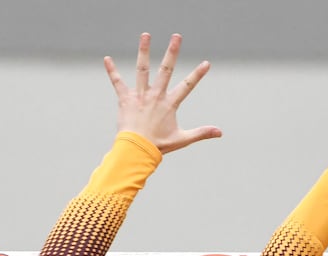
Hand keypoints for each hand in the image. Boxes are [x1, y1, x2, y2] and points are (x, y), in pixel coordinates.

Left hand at [104, 33, 221, 153]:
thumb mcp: (183, 139)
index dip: (198, 74)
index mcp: (169, 104)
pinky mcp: (125, 99)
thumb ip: (201, 133)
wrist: (137, 149)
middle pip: (165, 69)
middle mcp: (155, 95)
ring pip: (142, 69)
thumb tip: (220, 132)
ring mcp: (139, 95)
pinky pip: (117, 82)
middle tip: (176, 36)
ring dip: (144, 51)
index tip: (206, 63)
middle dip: (172, 52)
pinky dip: (112, 71)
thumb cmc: (160, 145)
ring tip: (146, 35)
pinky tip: (107, 59)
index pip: (187, 86)